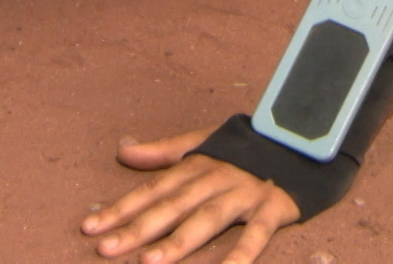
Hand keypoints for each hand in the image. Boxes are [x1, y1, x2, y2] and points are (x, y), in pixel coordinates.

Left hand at [82, 129, 300, 263]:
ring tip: (150, 262)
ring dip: (178, 241)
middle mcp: (216, 179)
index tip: (90, 227)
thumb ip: (162, 152)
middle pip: (172, 206)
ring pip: (207, 219)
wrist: (302, 140)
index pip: (152, 190)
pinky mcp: (272, 208)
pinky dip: (241, 253)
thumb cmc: (247, 148)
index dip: (120, 208)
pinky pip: (256, 234)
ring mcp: (245, 194)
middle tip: (106, 248)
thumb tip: (123, 150)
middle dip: (137, 229)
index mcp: (197, 166)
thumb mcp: (203, 143)